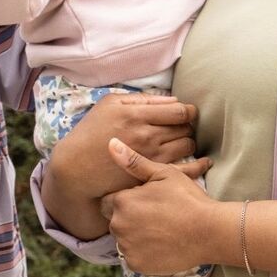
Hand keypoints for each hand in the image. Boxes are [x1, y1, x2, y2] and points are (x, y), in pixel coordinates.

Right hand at [50, 89, 201, 195]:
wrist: (75, 169)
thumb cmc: (90, 133)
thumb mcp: (109, 105)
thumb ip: (140, 99)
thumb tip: (170, 99)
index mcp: (137, 116)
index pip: (179, 111)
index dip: (187, 111)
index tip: (185, 113)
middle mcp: (147, 136)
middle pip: (186, 128)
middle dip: (188, 126)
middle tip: (182, 128)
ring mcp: (151, 158)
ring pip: (188, 147)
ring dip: (189, 142)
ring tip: (181, 142)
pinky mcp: (151, 176)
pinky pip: (185, 171)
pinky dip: (198, 165)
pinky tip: (201, 163)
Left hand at [103, 140, 220, 274]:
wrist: (210, 232)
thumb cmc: (188, 199)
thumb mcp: (163, 174)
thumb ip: (134, 162)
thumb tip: (111, 143)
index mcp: (122, 201)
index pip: (110, 202)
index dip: (127, 201)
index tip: (146, 202)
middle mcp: (118, 225)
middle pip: (115, 221)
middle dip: (129, 218)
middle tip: (156, 217)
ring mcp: (127, 247)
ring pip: (123, 240)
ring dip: (134, 236)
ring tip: (160, 231)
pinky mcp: (136, 264)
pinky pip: (133, 257)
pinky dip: (143, 253)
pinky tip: (161, 245)